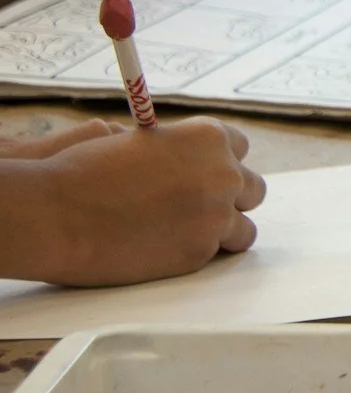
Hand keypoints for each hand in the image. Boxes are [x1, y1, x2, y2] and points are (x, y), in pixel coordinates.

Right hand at [7, 117, 264, 286]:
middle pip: (253, 189)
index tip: (203, 174)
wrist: (56, 215)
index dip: (220, 163)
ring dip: (221, 232)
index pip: (240, 149)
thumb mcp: (143, 142)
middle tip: (197, 207)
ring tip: (184, 233)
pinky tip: (164, 247)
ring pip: (244, 230)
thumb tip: (199, 162)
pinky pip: (214, 255)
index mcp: (209, 137)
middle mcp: (223, 175)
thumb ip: (181, 151)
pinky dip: (194, 253)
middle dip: (230, 198)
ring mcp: (215, 217)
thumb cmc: (85, 173)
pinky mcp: (198, 254)